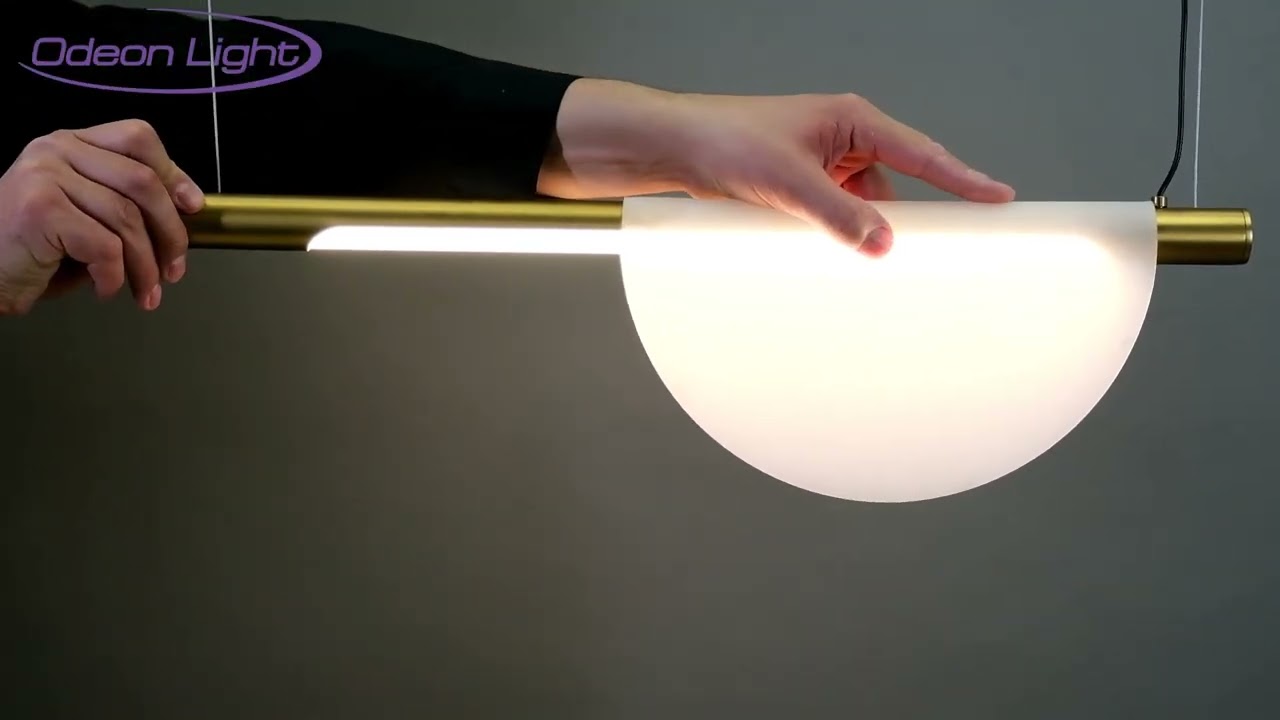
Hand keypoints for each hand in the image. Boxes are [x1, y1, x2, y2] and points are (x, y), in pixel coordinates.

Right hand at [0, 119, 203, 314]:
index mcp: (71, 143)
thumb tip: (185, 211)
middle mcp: (56, 150)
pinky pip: (104, 246)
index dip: (174, 173)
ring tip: (146, 292)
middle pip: (142, 182)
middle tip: (175, 270)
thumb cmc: (35, 249)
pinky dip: (114, 276)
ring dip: (146, 266)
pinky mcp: (39, 210)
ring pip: (127, 219)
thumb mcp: (86, 213)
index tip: (192, 207)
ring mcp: (44, 176)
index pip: (137, 138)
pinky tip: (105, 289)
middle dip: (170, 233)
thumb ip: (125, 201)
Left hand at [539, 80, 1014, 255]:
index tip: (1001, 200)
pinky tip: (832, 258)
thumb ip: (839, 216)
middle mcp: (842, 138)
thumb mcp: (788, 183)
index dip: (964, 180)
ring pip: (863, 207)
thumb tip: (884, 244)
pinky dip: (837, 237)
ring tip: (868, 263)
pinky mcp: (800, 186)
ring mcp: (822, 163)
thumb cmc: (724, 141)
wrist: (673, 147)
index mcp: (851, 121)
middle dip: (910, 220)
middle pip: (897, 186)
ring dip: (863, 234)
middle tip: (941, 252)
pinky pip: (835, 216)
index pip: (922, 154)